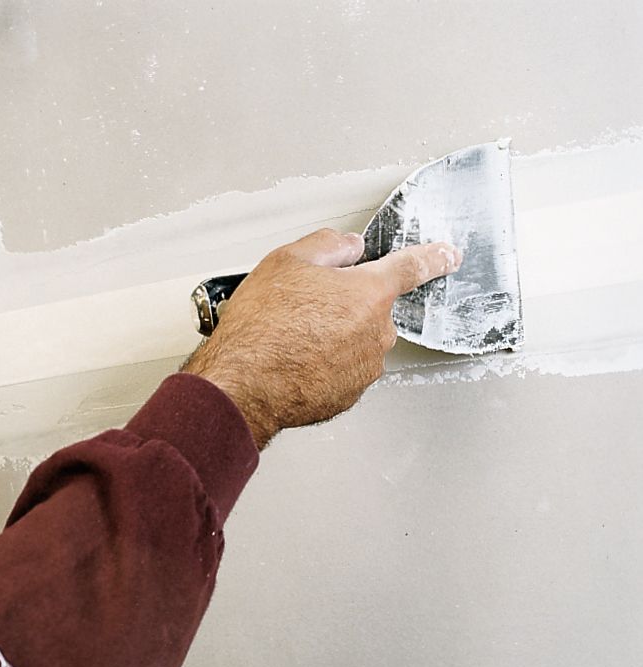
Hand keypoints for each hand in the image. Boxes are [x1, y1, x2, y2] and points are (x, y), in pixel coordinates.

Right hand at [182, 228, 461, 448]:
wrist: (242, 385)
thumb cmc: (261, 327)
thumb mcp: (287, 261)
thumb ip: (328, 244)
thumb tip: (348, 246)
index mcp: (369, 293)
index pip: (412, 267)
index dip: (433, 258)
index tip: (448, 257)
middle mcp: (376, 333)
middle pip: (370, 309)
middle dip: (344, 304)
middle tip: (303, 307)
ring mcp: (363, 369)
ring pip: (354, 342)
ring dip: (331, 337)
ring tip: (290, 337)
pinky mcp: (346, 396)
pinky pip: (340, 372)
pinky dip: (321, 365)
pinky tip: (292, 360)